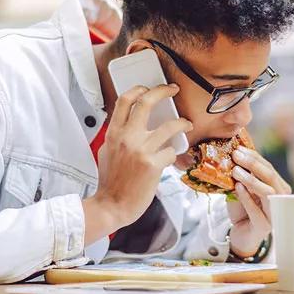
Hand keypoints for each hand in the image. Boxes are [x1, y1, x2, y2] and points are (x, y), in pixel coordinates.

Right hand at [83, 84, 191, 243]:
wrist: (112, 205)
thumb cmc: (111, 181)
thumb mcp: (107, 152)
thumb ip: (118, 136)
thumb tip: (130, 124)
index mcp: (113, 133)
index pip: (124, 101)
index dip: (139, 89)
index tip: (148, 87)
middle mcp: (126, 137)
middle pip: (146, 102)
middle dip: (162, 90)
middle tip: (172, 89)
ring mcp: (141, 150)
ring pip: (169, 126)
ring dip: (182, 123)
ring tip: (186, 125)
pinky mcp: (153, 164)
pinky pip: (171, 152)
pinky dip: (173, 154)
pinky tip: (170, 159)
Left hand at [227, 145, 291, 257]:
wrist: (241, 236)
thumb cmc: (243, 211)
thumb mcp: (242, 189)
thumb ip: (241, 176)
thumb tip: (232, 156)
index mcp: (278, 187)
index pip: (268, 168)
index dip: (254, 157)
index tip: (239, 148)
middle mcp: (281, 199)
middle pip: (270, 177)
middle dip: (253, 164)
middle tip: (236, 155)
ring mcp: (275, 213)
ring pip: (267, 192)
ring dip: (251, 179)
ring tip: (235, 171)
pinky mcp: (264, 226)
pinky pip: (256, 210)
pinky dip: (246, 197)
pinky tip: (237, 187)